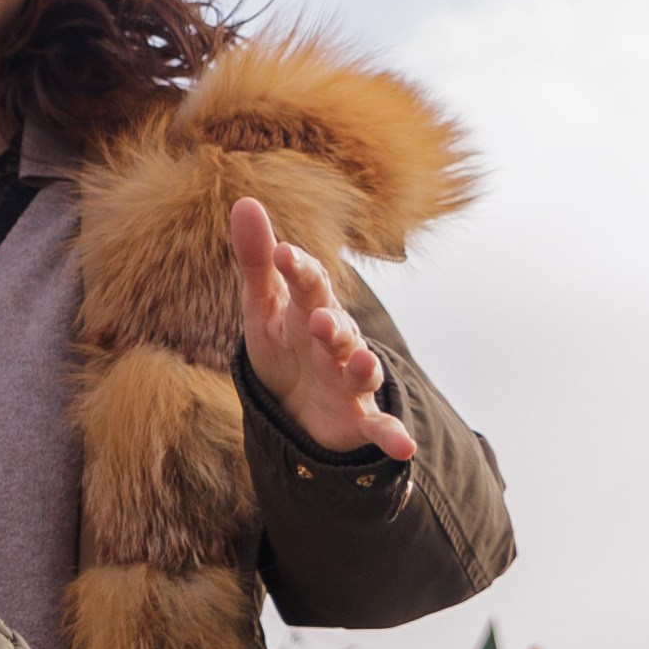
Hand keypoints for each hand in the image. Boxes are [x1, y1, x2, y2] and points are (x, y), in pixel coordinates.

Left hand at [229, 196, 416, 462]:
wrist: (295, 402)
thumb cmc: (282, 343)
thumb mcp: (262, 305)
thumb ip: (256, 259)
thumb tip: (244, 200)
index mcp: (311, 310)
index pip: (308, 286)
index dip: (299, 271)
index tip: (284, 254)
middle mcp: (336, 343)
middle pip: (338, 330)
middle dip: (332, 325)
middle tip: (321, 319)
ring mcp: (349, 380)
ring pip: (362, 372)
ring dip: (364, 367)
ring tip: (363, 363)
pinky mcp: (357, 418)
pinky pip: (379, 427)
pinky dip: (393, 435)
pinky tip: (405, 447)